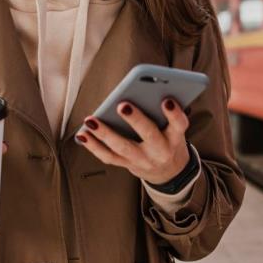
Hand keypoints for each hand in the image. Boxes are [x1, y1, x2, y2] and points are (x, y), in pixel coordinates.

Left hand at [75, 97, 189, 184]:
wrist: (168, 171)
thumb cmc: (168, 139)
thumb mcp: (174, 128)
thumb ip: (164, 113)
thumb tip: (145, 90)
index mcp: (175, 137)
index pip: (179, 124)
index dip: (174, 113)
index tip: (166, 100)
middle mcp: (160, 150)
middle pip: (149, 134)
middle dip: (136, 120)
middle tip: (123, 105)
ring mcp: (142, 160)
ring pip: (123, 147)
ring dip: (105, 133)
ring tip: (91, 120)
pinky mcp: (127, 164)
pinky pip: (108, 156)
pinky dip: (93, 146)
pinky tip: (82, 134)